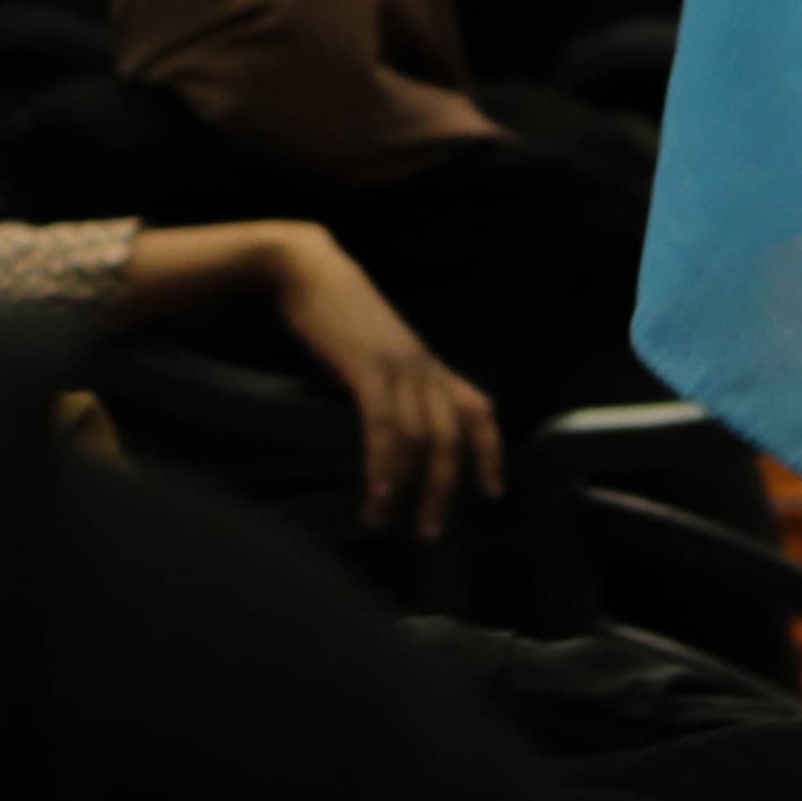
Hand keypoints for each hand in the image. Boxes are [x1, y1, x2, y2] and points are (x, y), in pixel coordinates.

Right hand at [265, 228, 504, 537]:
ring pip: (421, 437)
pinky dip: (384, 461)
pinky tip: (377, 492)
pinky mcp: (367, 366)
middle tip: (429, 532)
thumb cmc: (336, 313)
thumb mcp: (375, 353)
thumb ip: (390, 386)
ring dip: (406, 487)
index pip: (480, 409)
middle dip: (444, 490)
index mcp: (429, 365)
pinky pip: (384, 423)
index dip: (492, 452)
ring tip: (385, 522)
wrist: (307, 268)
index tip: (494, 492)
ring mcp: (399, 365)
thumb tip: (388, 429)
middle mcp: (424, 367)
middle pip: (453, 437)